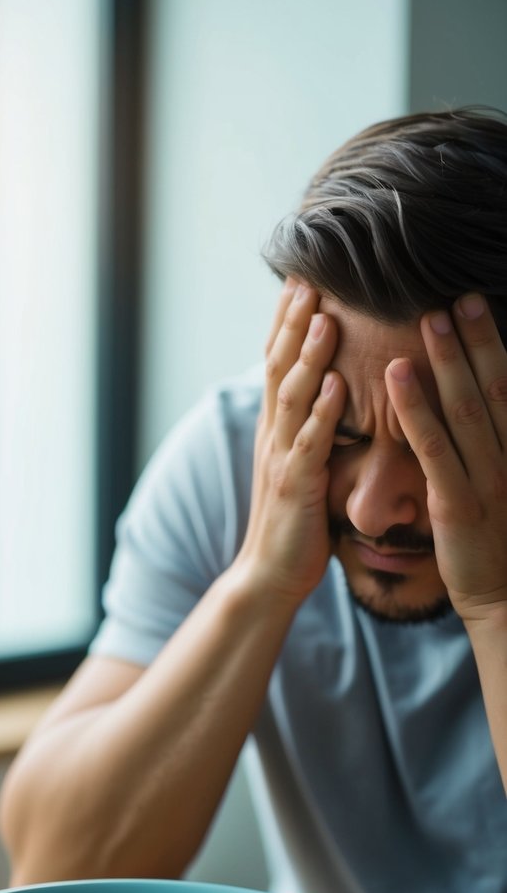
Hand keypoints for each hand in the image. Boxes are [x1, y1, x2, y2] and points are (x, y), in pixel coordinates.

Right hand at [234, 279, 345, 605]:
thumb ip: (307, 430)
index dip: (285, 323)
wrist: (268, 575)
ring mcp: (281, 459)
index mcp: (274, 429)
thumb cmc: (293, 523)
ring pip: (292, 397)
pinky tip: (339, 386)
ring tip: (324, 318)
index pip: (276, 364)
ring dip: (308, 356)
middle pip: (278, 367)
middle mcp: (272, 436)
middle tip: (306, 279)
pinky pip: (310, 444)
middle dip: (292, 322)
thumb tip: (327, 395)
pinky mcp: (296, 486)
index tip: (300, 282)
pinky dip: (323, 413)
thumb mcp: (298, 467)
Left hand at [385, 293, 506, 623]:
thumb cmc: (500, 539)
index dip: (492, 343)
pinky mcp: (459, 505)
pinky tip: (397, 377)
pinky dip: (417, 410)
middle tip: (457, 293)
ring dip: (448, 361)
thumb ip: (495, 442)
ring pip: (467, 410)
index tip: (474, 302)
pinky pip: (435, 449)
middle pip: (493, 387)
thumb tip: (486, 400)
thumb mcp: (504, 482)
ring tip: (428, 319)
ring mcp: (488, 480)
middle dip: (476, 338)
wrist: (505, 599)